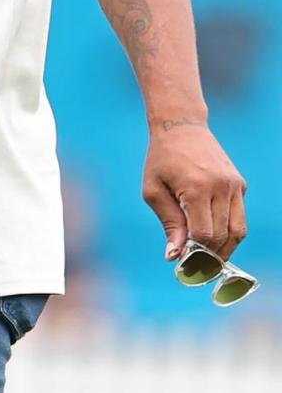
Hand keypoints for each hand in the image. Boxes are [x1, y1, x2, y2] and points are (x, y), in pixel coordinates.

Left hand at [142, 122, 246, 262]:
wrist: (181, 126)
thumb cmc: (161, 159)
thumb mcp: (153, 190)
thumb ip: (168, 223)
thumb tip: (174, 256)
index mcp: (197, 187)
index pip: (204, 234)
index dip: (195, 253)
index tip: (184, 263)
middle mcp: (221, 186)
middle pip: (223, 236)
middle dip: (209, 256)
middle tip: (195, 266)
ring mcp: (234, 185)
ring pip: (238, 231)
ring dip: (225, 249)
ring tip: (207, 257)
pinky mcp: (240, 184)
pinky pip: (239, 217)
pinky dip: (230, 232)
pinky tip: (214, 237)